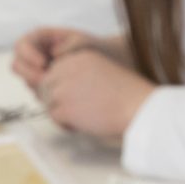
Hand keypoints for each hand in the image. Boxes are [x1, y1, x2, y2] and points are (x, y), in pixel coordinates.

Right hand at [14, 25, 99, 89]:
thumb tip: (55, 54)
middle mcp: (34, 56)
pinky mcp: (45, 86)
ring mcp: (37, 72)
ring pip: (26, 81)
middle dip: (28, 74)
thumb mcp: (82, 41)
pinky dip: (46, 96)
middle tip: (44, 80)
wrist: (103, 62)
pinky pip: (38, 93)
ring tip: (56, 88)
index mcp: (39, 39)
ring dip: (37, 86)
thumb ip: (70, 45)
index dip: (28, 54)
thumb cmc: (91, 47)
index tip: (42, 63)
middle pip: (17, 65)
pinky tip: (61, 96)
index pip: (21, 45)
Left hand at [38, 45, 154, 140]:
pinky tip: (80, 125)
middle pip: (46, 86)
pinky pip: (53, 117)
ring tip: (78, 119)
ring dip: (59, 112)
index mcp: (78, 58)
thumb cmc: (128, 95)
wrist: (138, 108)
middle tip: (72, 111)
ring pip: (47, 102)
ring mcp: (63, 89)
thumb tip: (62, 90)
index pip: (55, 71)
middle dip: (56, 100)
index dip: (61, 86)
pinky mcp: (64, 108)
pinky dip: (64, 124)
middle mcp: (67, 69)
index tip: (75, 97)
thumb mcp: (102, 71)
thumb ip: (80, 75)